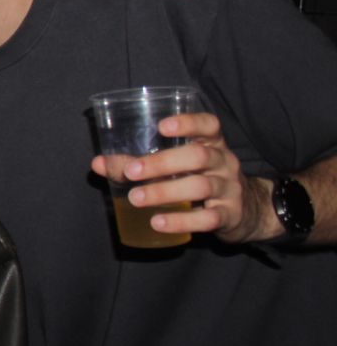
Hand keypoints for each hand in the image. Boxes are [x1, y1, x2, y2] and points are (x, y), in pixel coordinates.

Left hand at [90, 112, 271, 243]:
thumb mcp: (179, 167)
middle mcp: (224, 162)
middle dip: (163, 162)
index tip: (162, 126)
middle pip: (199, 156)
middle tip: (132, 171)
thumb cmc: (201, 179)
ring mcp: (230, 189)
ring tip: (136, 198)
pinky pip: (208, 218)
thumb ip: (138, 163)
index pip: (209, 125)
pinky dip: (181, 221)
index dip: (189, 122)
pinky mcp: (230, 215)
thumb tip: (98, 163)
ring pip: (200, 186)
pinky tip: (158, 222)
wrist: (248, 211)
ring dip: (165, 192)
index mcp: (212, 144)